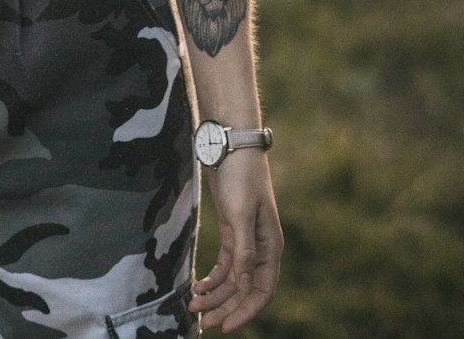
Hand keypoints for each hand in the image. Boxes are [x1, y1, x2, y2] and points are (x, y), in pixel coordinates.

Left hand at [190, 152, 282, 331]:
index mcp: (270, 246)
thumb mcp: (241, 214)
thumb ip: (244, 252)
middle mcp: (261, 247)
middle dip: (225, 307)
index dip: (245, 311)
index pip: (262, 290)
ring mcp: (246, 239)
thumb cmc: (240, 176)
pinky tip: (198, 286)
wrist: (230, 143)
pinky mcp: (231, 230)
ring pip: (233, 279)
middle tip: (202, 323)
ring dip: (215, 295)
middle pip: (245, 289)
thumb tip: (246, 287)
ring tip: (193, 306)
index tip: (224, 326)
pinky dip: (212, 277)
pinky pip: (225, 264)